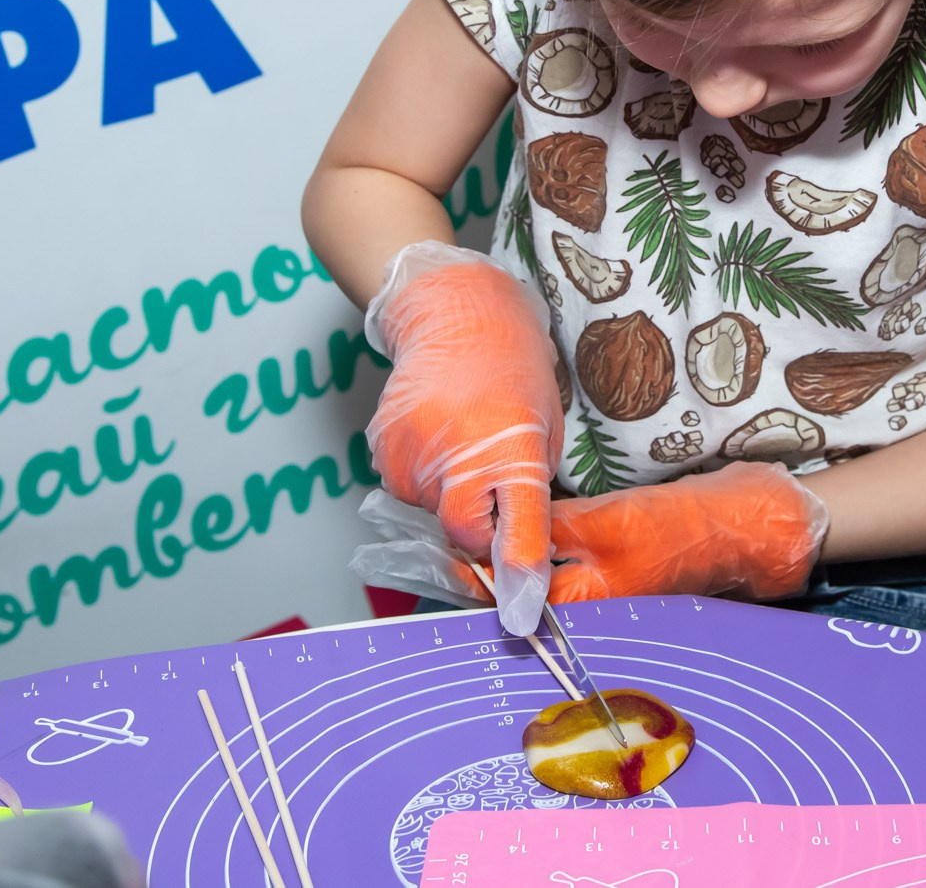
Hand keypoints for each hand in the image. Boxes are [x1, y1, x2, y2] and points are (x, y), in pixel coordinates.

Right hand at [362, 240, 563, 634]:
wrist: (455, 313)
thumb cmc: (513, 367)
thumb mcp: (543, 428)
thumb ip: (529, 489)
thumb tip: (519, 550)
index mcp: (511, 447)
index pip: (516, 529)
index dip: (519, 573)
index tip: (521, 611)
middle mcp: (457, 454)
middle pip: (463, 534)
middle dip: (480, 529)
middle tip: (492, 489)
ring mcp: (412, 452)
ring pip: (431, 514)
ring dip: (449, 497)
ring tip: (464, 442)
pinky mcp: (382, 449)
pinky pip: (405, 491)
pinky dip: (424, 479)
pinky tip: (439, 438)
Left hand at [452, 462, 829, 604]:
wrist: (744, 526)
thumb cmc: (677, 527)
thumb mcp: (602, 520)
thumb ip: (544, 530)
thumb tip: (489, 531)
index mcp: (580, 611)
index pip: (505, 600)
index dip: (473, 567)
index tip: (450, 537)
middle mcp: (586, 616)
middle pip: (519, 594)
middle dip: (493, 560)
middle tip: (468, 520)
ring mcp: (600, 599)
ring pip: (542, 578)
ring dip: (521, 553)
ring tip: (499, 516)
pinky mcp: (614, 578)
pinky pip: (567, 569)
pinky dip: (550, 550)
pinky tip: (542, 523)